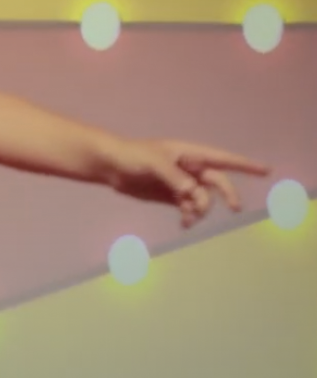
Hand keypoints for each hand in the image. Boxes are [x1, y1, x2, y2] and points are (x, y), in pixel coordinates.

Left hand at [104, 138, 270, 227]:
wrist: (111, 166)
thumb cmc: (132, 155)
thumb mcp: (153, 162)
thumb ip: (174, 177)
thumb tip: (192, 191)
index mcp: (190, 154)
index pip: (223, 159)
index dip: (245, 165)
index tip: (266, 171)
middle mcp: (190, 168)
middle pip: (217, 182)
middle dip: (228, 194)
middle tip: (235, 208)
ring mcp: (181, 183)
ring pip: (202, 199)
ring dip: (201, 209)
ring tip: (188, 217)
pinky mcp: (170, 196)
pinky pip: (187, 208)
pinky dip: (189, 216)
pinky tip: (184, 223)